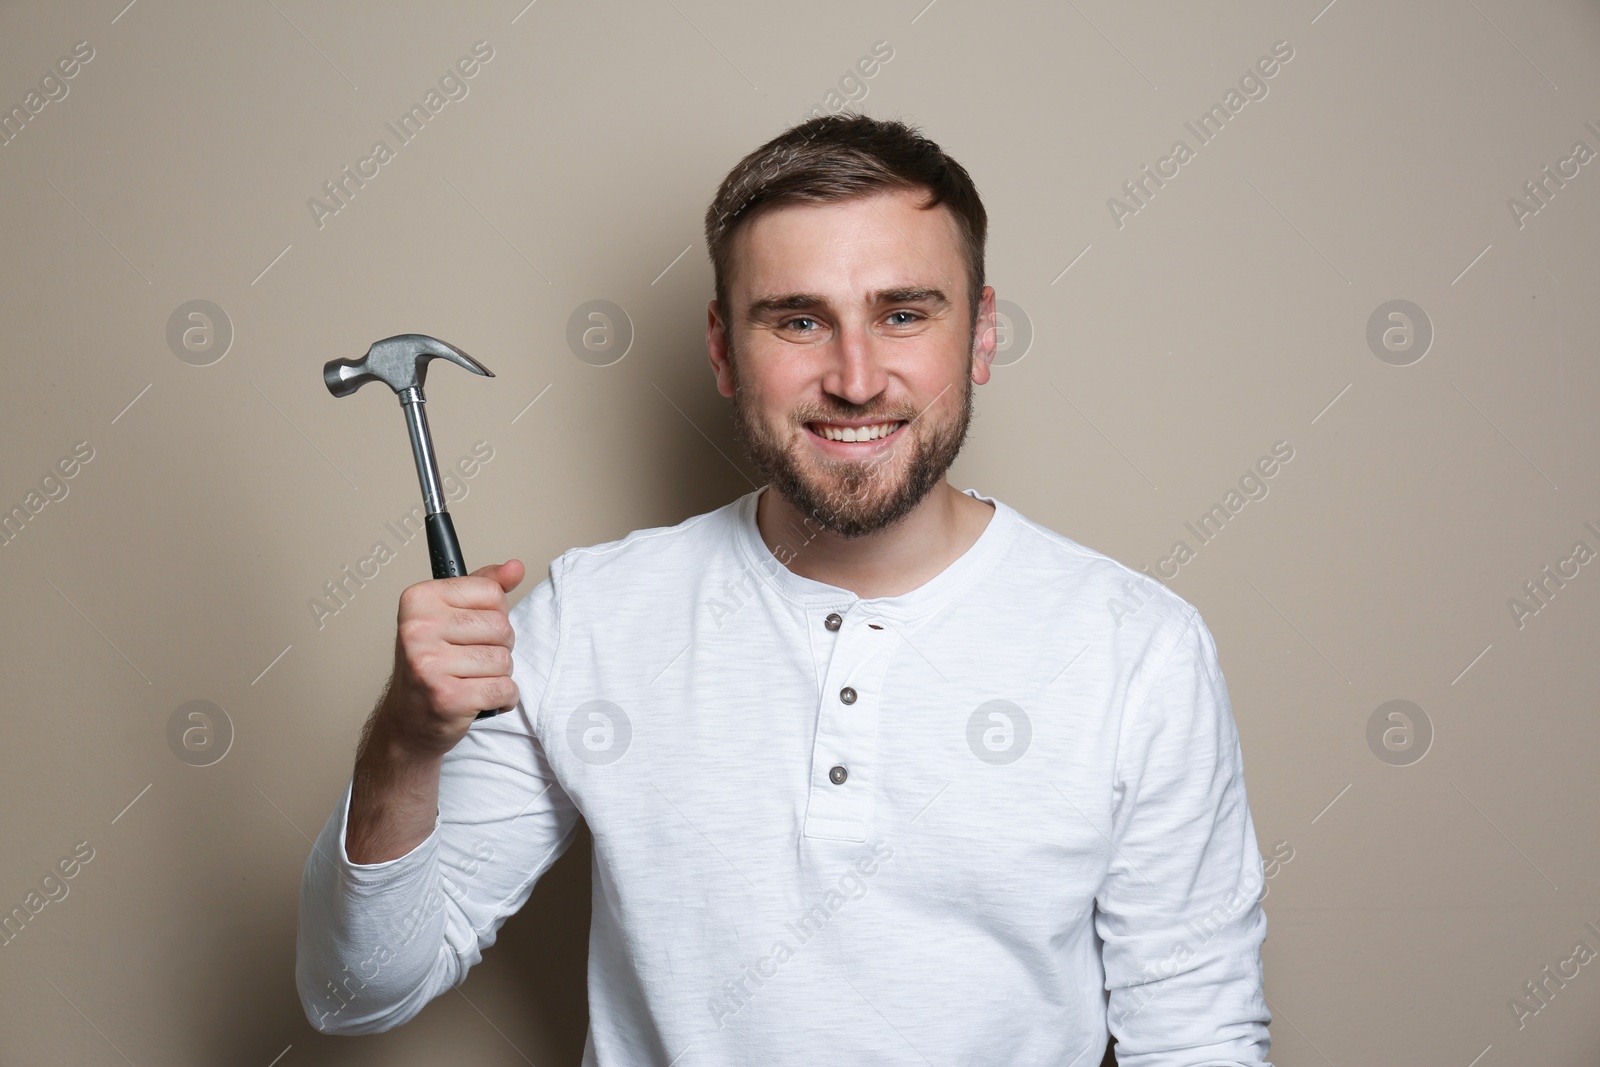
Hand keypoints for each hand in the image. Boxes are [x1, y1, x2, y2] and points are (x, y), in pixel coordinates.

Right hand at [380, 559, 525, 758]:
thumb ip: (485, 587)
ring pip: (504, 659)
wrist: (408, 720)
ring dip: (498, 675)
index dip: (494, 613)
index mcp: (419, 599)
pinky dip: (503, 698)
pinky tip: (479, 699)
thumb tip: (516, 567)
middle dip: (499, 646)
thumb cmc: (433, 663)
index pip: (492, 592)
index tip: (470, 629)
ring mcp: (429, 664)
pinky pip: (504, 689)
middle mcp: (418, 629)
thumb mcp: (450, 615)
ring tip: (471, 679)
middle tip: (470, 660)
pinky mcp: (447, 697)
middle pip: (501, 626)